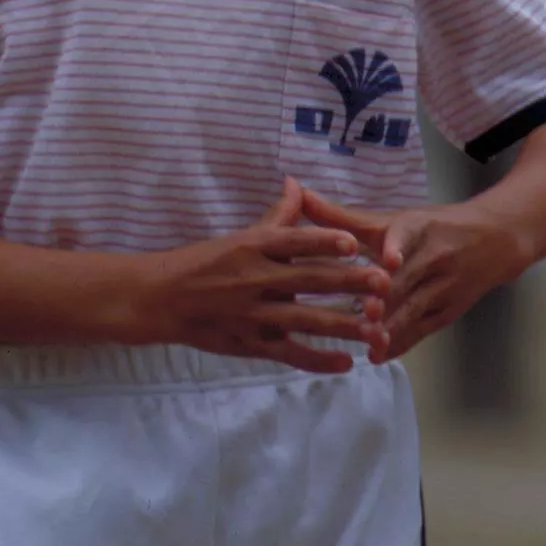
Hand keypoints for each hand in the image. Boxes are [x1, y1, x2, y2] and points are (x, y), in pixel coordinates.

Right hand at [131, 176, 392, 372]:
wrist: (162, 298)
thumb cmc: (205, 262)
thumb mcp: (240, 236)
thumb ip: (276, 215)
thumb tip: (297, 183)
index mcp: (253, 247)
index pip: (294, 241)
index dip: (324, 241)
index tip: (354, 244)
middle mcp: (256, 279)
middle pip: (309, 281)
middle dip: (349, 283)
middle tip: (383, 284)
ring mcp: (253, 315)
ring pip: (306, 321)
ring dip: (343, 325)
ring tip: (375, 327)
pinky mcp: (250, 344)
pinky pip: (290, 354)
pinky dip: (319, 360)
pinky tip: (346, 362)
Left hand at [299, 186, 527, 360]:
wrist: (493, 240)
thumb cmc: (430, 228)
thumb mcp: (390, 218)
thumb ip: (341, 215)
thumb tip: (296, 193)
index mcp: (417, 228)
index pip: (407, 236)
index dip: (397, 247)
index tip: (389, 259)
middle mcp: (433, 256)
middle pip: (410, 279)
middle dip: (389, 297)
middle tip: (364, 313)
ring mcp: (444, 286)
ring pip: (417, 307)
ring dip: (394, 325)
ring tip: (368, 340)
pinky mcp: (449, 311)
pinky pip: (423, 329)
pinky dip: (402, 342)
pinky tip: (379, 353)